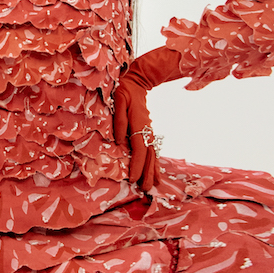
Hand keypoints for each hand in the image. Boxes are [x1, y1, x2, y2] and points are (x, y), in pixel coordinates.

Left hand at [113, 47, 181, 190]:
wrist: (135, 82)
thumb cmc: (122, 91)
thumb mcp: (117, 101)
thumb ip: (118, 120)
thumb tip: (119, 140)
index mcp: (139, 125)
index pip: (139, 149)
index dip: (137, 165)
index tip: (133, 179)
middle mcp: (147, 130)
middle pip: (149, 155)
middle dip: (148, 173)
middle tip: (146, 189)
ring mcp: (149, 131)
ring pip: (153, 154)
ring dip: (154, 170)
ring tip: (154, 185)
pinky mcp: (148, 131)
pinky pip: (152, 149)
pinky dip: (155, 162)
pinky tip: (156, 171)